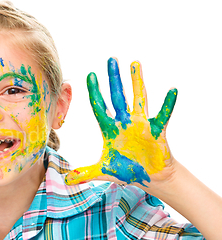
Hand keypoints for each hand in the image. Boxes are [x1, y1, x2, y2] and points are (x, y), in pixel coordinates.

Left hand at [65, 58, 177, 186]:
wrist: (150, 177)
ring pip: (138, 98)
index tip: (89, 76)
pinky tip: (172, 91)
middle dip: (113, 79)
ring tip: (135, 63)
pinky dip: (167, 104)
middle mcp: (124, 122)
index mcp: (110, 129)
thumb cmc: (128, 170)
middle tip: (111, 60)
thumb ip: (86, 173)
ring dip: (136, 82)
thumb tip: (67, 180)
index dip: (94, 92)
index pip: (100, 107)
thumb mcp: (104, 171)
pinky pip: (162, 115)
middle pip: (117, 96)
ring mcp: (140, 124)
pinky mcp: (156, 130)